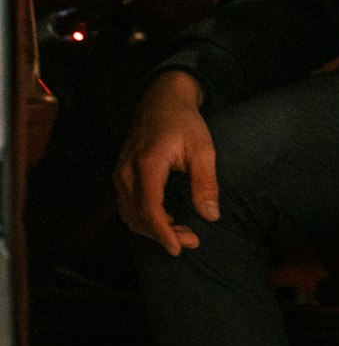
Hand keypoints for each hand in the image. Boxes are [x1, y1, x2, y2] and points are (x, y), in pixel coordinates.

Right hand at [113, 70, 218, 255]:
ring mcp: (121, 172)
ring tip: (182, 233)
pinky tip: (167, 220)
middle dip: (162, 235)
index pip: (149, 209)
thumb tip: (210, 215)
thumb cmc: (184, 121)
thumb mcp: (203, 149)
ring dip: (152, 230)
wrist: (163, 98)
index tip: (178, 247)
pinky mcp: (121, 173)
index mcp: (148, 164)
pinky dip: (144, 219)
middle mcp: (127, 171)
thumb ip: (205, 183)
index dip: (163, 233)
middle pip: (137, 217)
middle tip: (190, 240)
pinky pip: (127, 205)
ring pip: (129, 214)